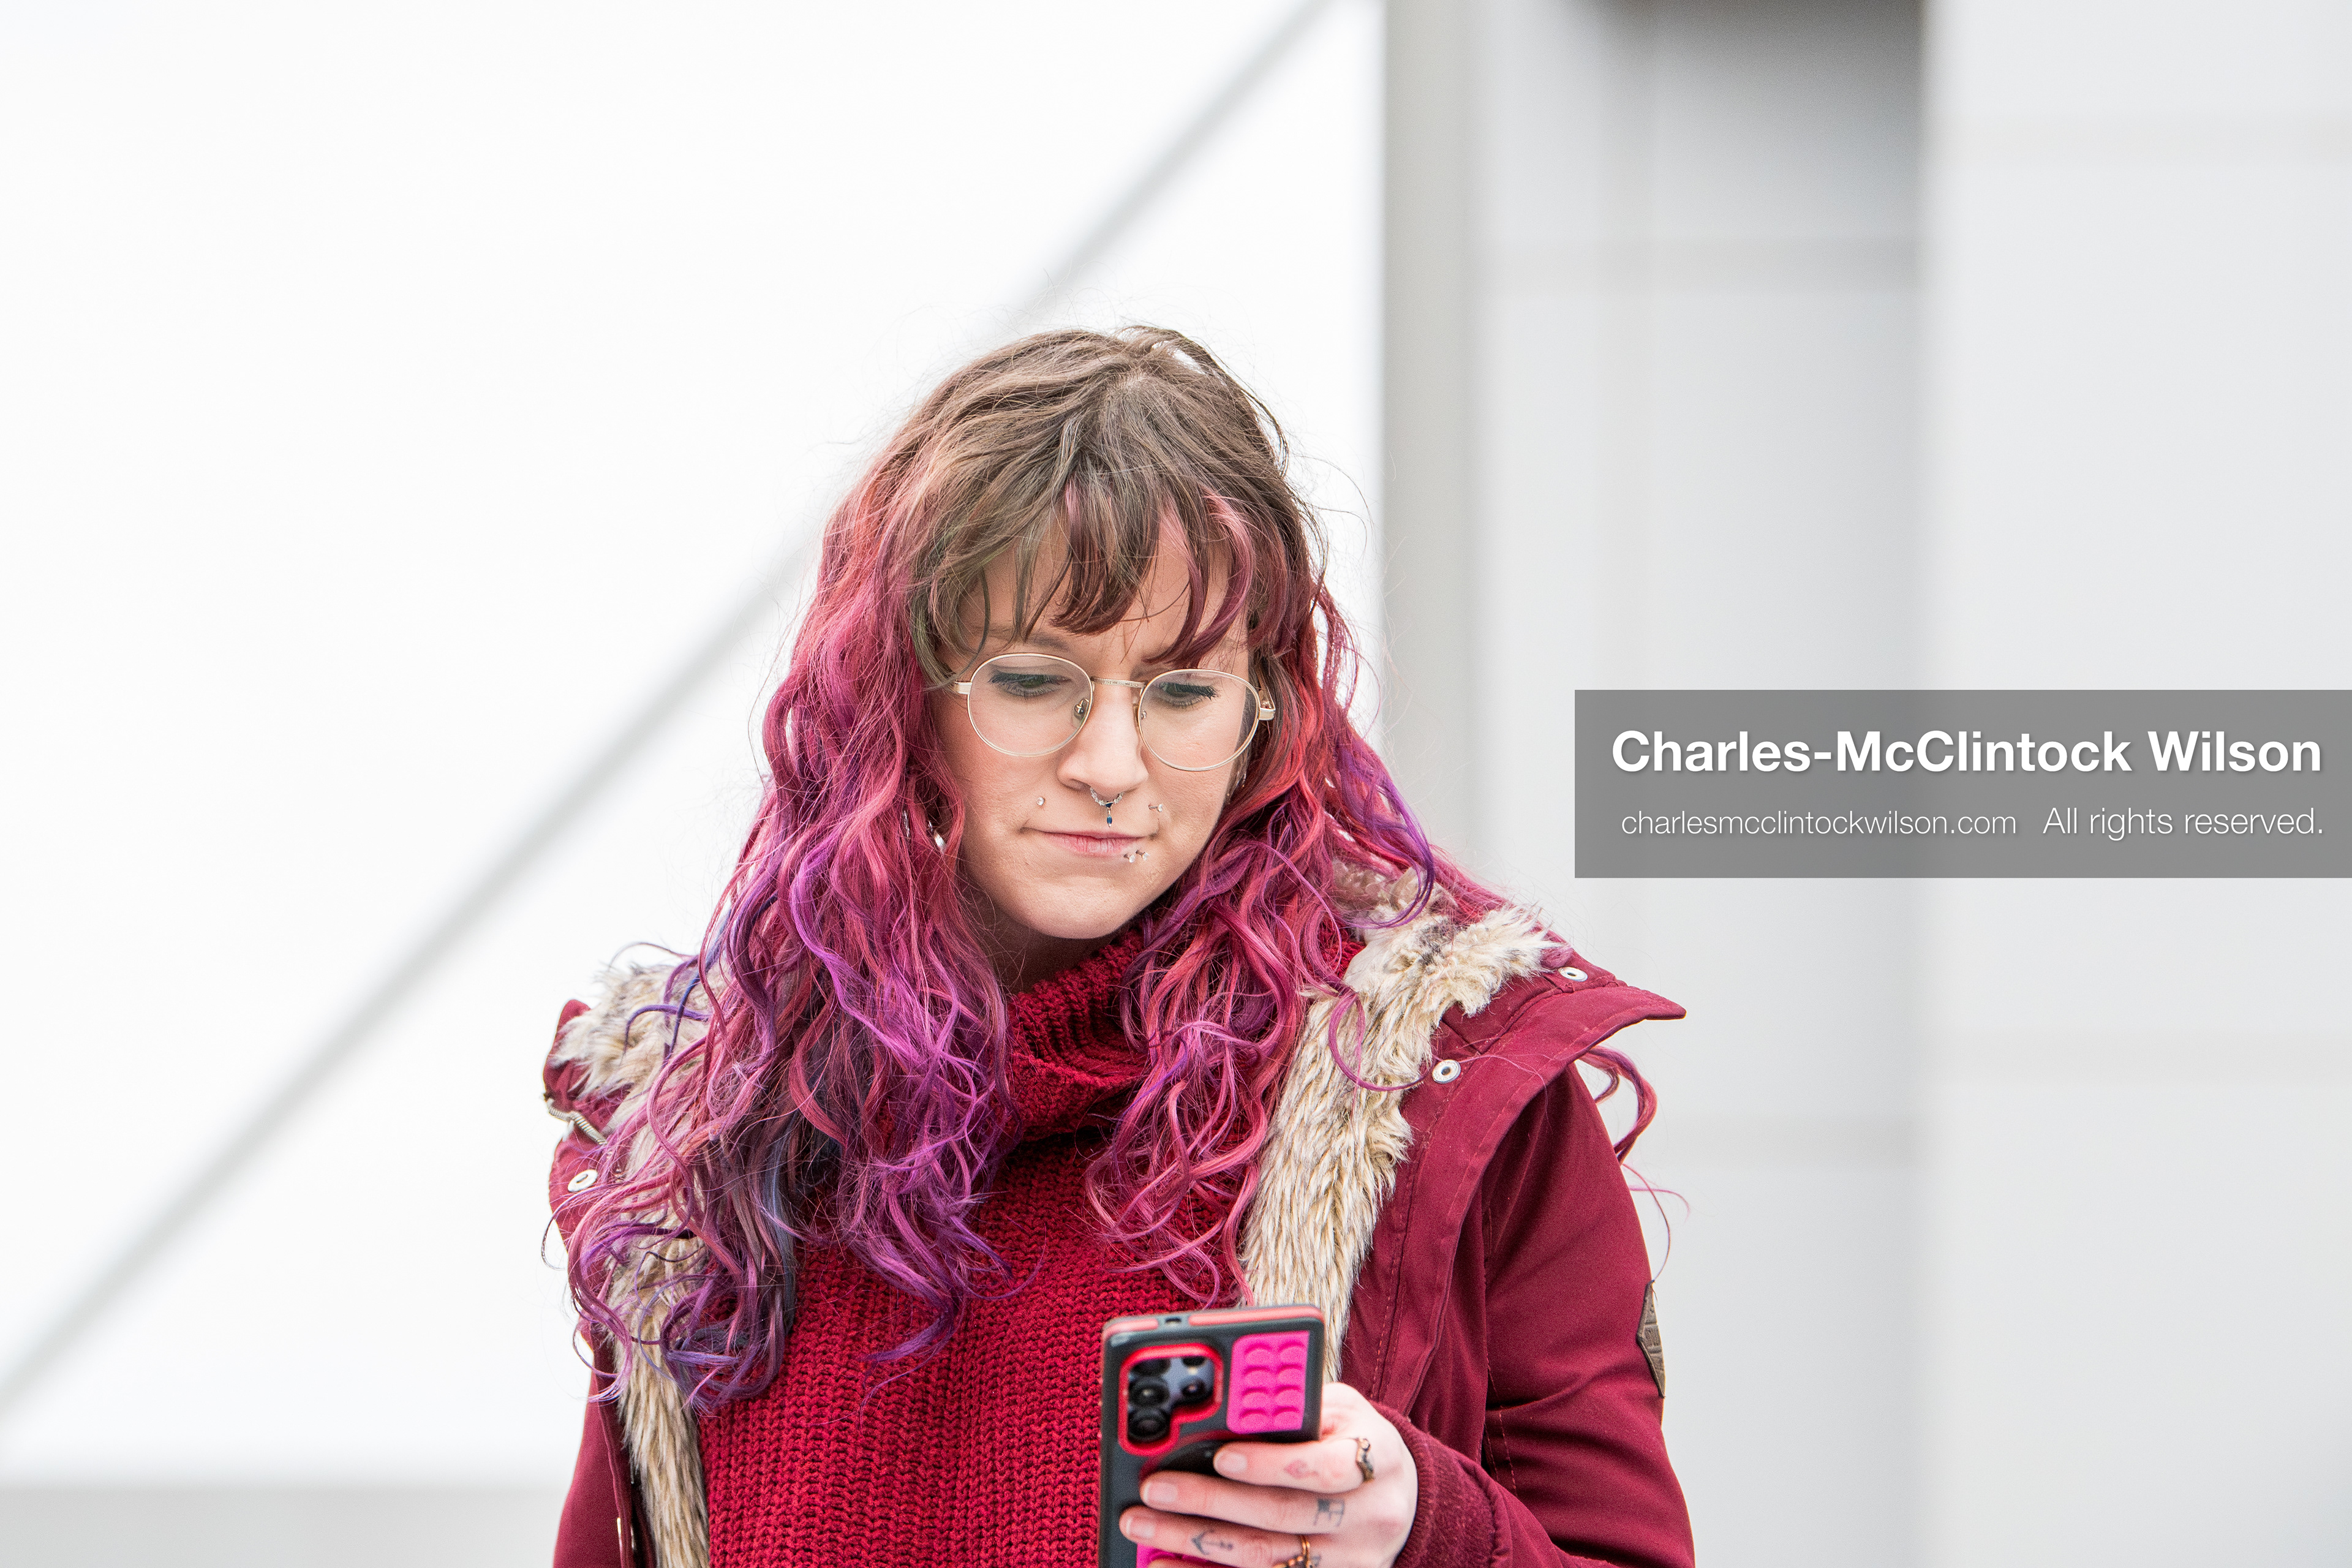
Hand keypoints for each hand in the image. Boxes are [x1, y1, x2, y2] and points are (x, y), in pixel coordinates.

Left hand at [1118, 1381, 1417, 1566]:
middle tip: (1154, 1488)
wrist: (1398, 1498)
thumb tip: (1222, 1409)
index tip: (1222, 1455)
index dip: (1273, 1464)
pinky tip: (1166, 1564)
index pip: (1326, 1468)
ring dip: (1196, 1542)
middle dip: (1210, 1502)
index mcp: (1376, 1459)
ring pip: (1264, 1558)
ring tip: (1144, 1523)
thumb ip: (1292, 1408)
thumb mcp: (1337, 1409)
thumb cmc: (1351, 1439)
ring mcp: (1347, 1562)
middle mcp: (1369, 1518)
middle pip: (1283, 1516)